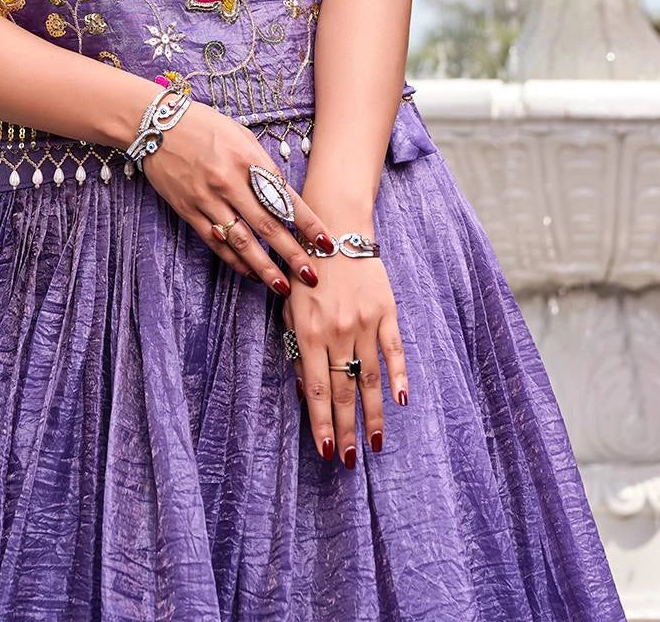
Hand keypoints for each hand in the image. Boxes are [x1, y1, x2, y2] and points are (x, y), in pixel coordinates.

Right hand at [140, 98, 334, 296]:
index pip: (285, 198)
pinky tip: (250, 272)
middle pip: (267, 225)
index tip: (327, 244)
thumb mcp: (241, 135)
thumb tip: (283, 194)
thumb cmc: (204, 125)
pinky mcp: (188, 210)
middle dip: (293, 254)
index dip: (308, 224)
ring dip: (264, 267)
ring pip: (241, 241)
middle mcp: (228, 181)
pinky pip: (215, 242)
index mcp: (247, 159)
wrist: (156, 125)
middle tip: (312, 276)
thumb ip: (262, 165)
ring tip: (282, 286)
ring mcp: (206, 199)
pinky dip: (234, 260)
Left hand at [282, 252, 409, 462]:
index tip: (327, 451)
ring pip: (370, 378)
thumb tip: (305, 392)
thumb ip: (296, 348)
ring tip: (375, 443)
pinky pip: (394, 350)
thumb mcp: (289, 308)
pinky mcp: (386, 311)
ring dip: (373, 414)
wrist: (335, 230)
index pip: (317, 390)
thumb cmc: (306, 273)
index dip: (321, 423)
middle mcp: (337, 331)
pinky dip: (399, 376)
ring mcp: (364, 322)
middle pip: (344, 390)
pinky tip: (401, 400)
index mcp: (309, 332)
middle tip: (352, 460)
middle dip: (347, 428)